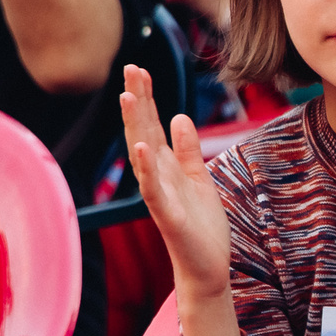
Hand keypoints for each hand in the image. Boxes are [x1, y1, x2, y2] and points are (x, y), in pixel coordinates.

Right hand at [119, 64, 238, 335]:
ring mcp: (160, 196)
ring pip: (144, 155)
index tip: (139, 69)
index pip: (154, 125)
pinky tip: (142, 147)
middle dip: (138, 100)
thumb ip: (188, 149)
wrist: (207, 267)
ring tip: (128, 96)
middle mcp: (158, 177)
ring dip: (136, 126)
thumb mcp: (199, 178)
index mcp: (166, 167)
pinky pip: (154, 189)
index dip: (147, 98)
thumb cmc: (201, 225)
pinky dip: (147, 168)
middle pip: (144, 131)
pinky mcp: (169, 216)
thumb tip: (179, 116)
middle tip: (130, 68)